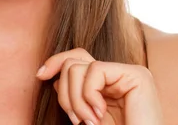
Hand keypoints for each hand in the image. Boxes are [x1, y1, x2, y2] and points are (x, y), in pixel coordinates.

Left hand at [36, 48, 163, 124]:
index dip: (55, 62)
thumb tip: (53, 78)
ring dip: (76, 99)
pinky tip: (100, 114)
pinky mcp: (137, 75)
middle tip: (76, 120)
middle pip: (73, 61)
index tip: (40, 75)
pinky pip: (95, 70)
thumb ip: (76, 97)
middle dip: (65, 93)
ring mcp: (129, 73)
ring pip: (79, 66)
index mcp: (108, 84)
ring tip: (89, 122)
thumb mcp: (88, 118)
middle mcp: (119, 75)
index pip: (77, 59)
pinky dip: (89, 94)